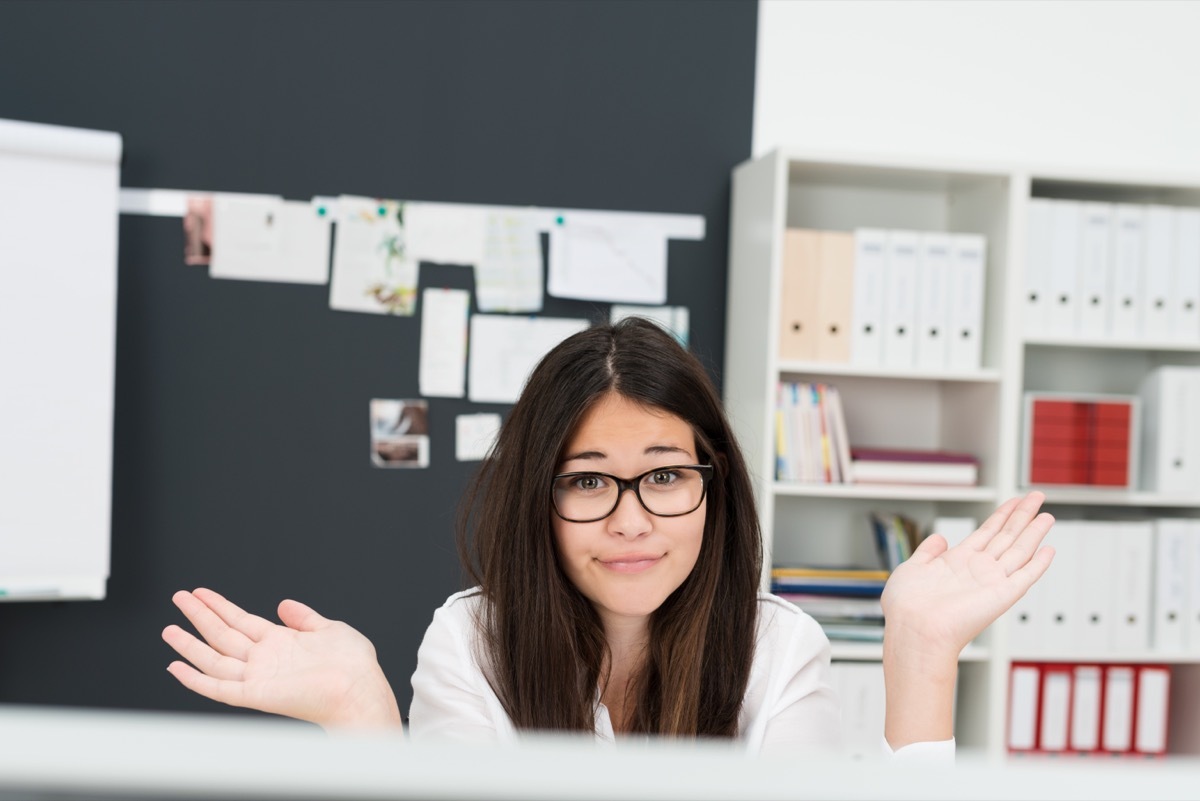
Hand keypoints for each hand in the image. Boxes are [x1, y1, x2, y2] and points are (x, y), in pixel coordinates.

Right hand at [162, 588, 402, 730]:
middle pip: (223, 634)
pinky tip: (177, 666)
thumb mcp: (328, 629)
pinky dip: (195, 678)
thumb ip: (304, 617)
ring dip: (190, 644)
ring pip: (214, 658)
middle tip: (178, 597)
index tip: (200, 592)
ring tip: (169, 628)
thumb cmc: (352, 665)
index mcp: (281, 642)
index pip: (241, 620)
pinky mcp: (255, 694)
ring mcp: (258, 676)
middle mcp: (265, 659)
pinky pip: (218, 687)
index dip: (220, 605)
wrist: (359, 689)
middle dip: (200, 615)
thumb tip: (284, 604)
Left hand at [881, 491, 1055, 660]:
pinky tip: (1048, 549)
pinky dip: (1038, 564)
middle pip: (1006, 536)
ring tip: (1047, 514)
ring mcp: (991, 582)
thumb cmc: (907, 607)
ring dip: (1034, 532)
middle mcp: (977, 570)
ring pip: (1019, 550)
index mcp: (957, 562)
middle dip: (1022, 515)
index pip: (986, 532)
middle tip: (1037, 496)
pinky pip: (1025, 576)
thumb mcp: (912, 568)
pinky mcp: (1002, 595)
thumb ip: (927, 551)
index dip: (1002, 515)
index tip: (1014, 501)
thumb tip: (939, 538)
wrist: (914, 629)